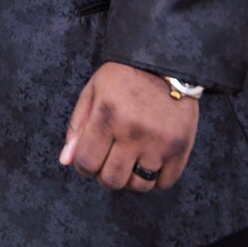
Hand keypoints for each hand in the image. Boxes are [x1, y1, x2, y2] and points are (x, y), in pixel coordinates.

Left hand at [59, 62, 198, 191]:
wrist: (165, 61)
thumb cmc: (124, 76)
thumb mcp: (93, 91)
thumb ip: (77, 126)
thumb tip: (66, 160)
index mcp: (107, 116)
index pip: (86, 163)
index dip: (84, 165)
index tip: (90, 158)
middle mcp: (133, 132)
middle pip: (112, 179)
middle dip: (105, 175)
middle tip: (110, 159)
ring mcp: (159, 142)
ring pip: (139, 185)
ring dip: (131, 178)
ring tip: (130, 160)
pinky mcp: (181, 146)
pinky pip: (165, 183)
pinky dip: (156, 179)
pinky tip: (150, 161)